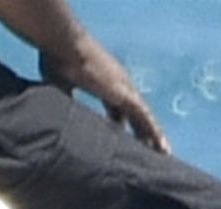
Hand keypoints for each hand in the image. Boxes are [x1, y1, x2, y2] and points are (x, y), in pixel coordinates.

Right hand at [39, 37, 169, 152]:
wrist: (63, 43)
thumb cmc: (57, 58)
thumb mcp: (58, 86)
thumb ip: (65, 103)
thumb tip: (60, 124)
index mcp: (102, 83)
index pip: (116, 108)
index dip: (121, 125)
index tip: (125, 140)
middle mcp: (118, 84)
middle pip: (135, 115)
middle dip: (142, 133)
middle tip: (151, 150)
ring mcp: (124, 88)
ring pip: (144, 117)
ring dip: (153, 136)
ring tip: (163, 153)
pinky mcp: (125, 94)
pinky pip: (144, 118)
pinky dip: (153, 133)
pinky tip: (161, 146)